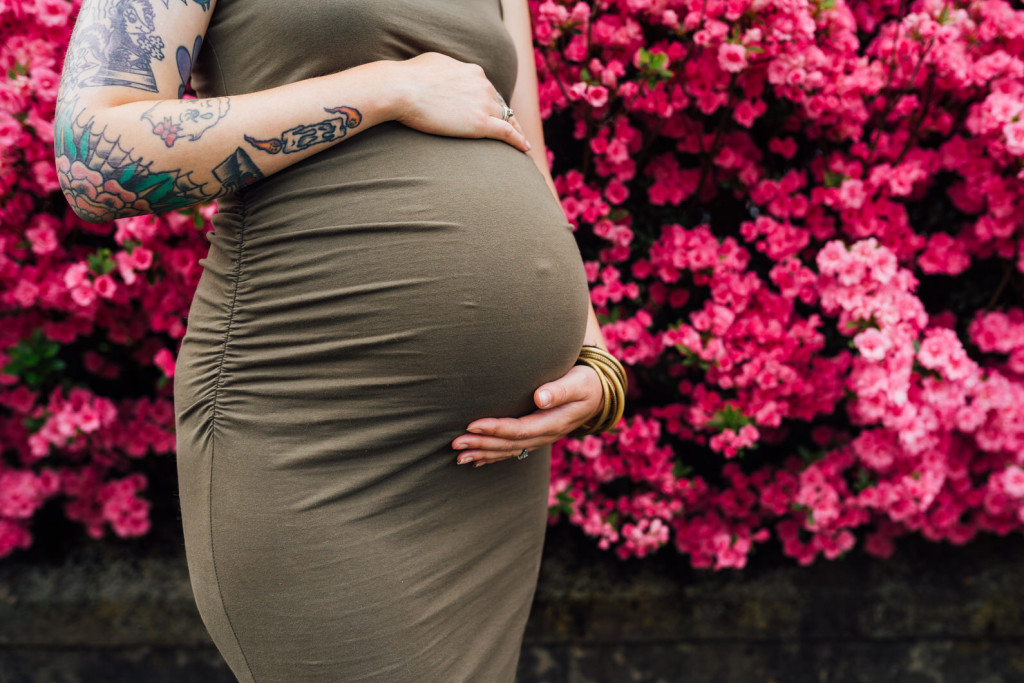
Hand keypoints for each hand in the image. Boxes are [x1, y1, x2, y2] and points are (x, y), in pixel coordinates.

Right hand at [389, 52, 529, 151]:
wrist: (403, 89)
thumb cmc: (410, 77)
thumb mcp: (434, 63)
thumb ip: (448, 70)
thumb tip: (444, 73)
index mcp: (474, 71)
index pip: (489, 90)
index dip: (493, 103)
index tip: (494, 112)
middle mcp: (483, 85)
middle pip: (500, 104)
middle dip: (505, 117)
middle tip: (512, 130)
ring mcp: (484, 104)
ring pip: (507, 119)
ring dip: (515, 130)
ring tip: (521, 142)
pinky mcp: (480, 123)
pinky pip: (507, 133)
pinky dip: (518, 140)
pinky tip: (525, 148)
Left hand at [451, 365, 603, 466]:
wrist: (599, 395)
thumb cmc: (587, 382)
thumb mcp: (579, 383)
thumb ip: (560, 390)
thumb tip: (540, 397)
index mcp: (554, 422)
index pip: (520, 429)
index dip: (495, 429)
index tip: (472, 425)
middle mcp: (545, 435)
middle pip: (509, 444)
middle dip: (481, 444)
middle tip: (456, 443)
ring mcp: (540, 439)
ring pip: (508, 450)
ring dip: (483, 453)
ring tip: (459, 456)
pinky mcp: (535, 437)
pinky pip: (512, 450)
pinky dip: (493, 456)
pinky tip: (476, 460)